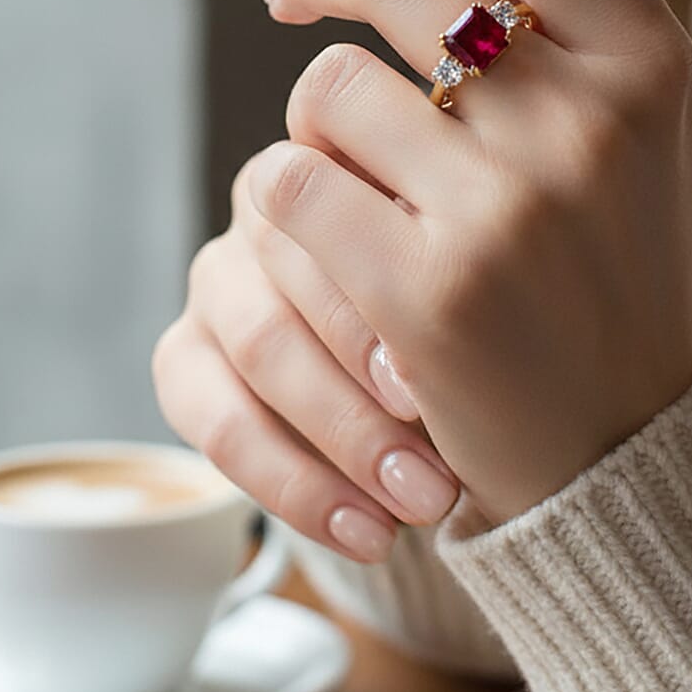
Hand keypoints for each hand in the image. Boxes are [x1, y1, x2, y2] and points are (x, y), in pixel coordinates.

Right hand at [151, 152, 463, 563]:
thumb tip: (460, 257)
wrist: (488, 410)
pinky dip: (295, 489)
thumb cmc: (505, 333)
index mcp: (343, 157)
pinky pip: (215, 419)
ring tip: (426, 504)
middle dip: (363, 374)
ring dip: (343, 438)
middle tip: (436, 455)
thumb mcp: (499, 282)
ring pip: (259, 344)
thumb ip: (460, 245)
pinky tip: (368, 535)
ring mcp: (221, 275)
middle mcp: (269, 204)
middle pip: (289, 267)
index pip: (322, 198)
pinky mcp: (186, 352)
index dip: (366, 297)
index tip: (428, 381)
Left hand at [244, 0, 691, 527]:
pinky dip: (292, 203)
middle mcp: (588, 110)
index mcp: (644, 46)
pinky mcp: (429, 293)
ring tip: (366, 185)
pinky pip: (288, 184)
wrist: (638, 452)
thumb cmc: (611, 263)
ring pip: (323, 88)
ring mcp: (511, 204)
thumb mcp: (606, 116)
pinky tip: (343, 252)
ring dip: (316, 126)